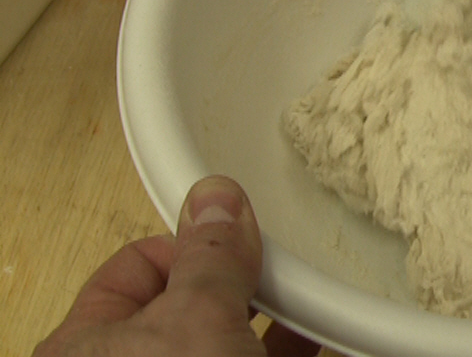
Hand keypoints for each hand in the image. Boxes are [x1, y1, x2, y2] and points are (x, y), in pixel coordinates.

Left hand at [33, 176, 320, 356]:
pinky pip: (259, 356)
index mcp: (87, 344)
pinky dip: (289, 341)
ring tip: (309, 297)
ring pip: (228, 333)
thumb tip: (217, 198)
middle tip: (275, 268)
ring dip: (273, 311)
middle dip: (240, 279)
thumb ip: (210, 256)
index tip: (237, 231)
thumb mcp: (197, 319)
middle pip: (191, 296)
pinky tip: (318, 332)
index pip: (137, 262)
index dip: (191, 241)